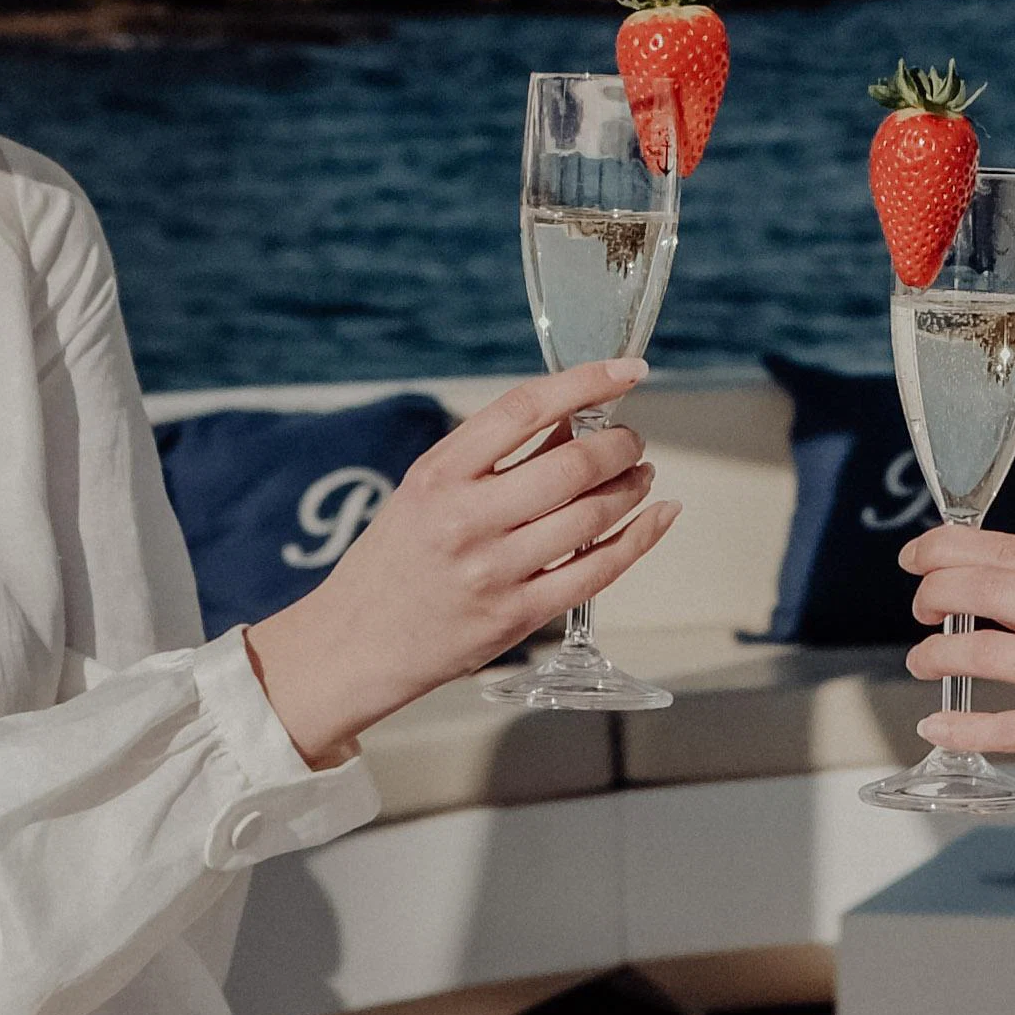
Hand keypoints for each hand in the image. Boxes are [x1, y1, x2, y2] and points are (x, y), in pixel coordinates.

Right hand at [249, 361, 674, 759]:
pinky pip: (597, 570)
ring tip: (641, 474)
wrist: (355, 644)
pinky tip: (658, 516)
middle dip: (620, 444)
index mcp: (439, 475)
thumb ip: (493, 456)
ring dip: (632, 487)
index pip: (524, 409)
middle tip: (631, 439)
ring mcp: (494, 570)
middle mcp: (466, 519)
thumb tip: (574, 415)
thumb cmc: (396, 560)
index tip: (627, 370)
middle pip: (572, 465)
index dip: (585, 382)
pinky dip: (639, 538)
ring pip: (592, 516)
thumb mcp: (426, 491)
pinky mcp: (517, 616)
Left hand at [895, 529, 1014, 835]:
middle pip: (990, 588)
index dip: (952, 548)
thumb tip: (1000, 594)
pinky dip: (958, 726)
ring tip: (923, 662)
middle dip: (935, 592)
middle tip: (919, 606)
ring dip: (937, 657)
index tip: (920, 553)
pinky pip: (1000, 726)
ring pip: (983, 652)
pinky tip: (938, 726)